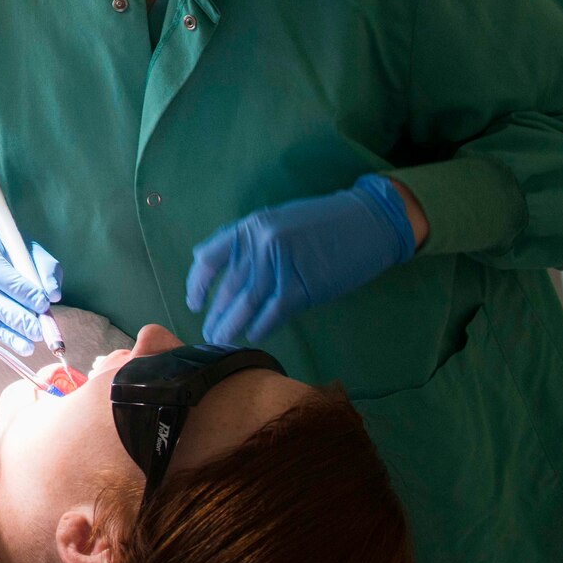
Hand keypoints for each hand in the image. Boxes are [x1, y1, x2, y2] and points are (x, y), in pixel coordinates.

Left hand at [186, 174, 417, 345]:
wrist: (367, 222)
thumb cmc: (322, 223)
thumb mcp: (277, 222)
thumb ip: (249, 243)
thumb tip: (219, 269)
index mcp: (250, 227)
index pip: (209, 259)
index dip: (198, 284)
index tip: (195, 301)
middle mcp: (260, 245)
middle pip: (227, 287)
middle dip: (216, 313)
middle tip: (208, 333)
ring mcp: (280, 266)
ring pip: (246, 304)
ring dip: (230, 326)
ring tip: (220, 341)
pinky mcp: (302, 286)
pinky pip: (273, 313)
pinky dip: (260, 326)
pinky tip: (252, 335)